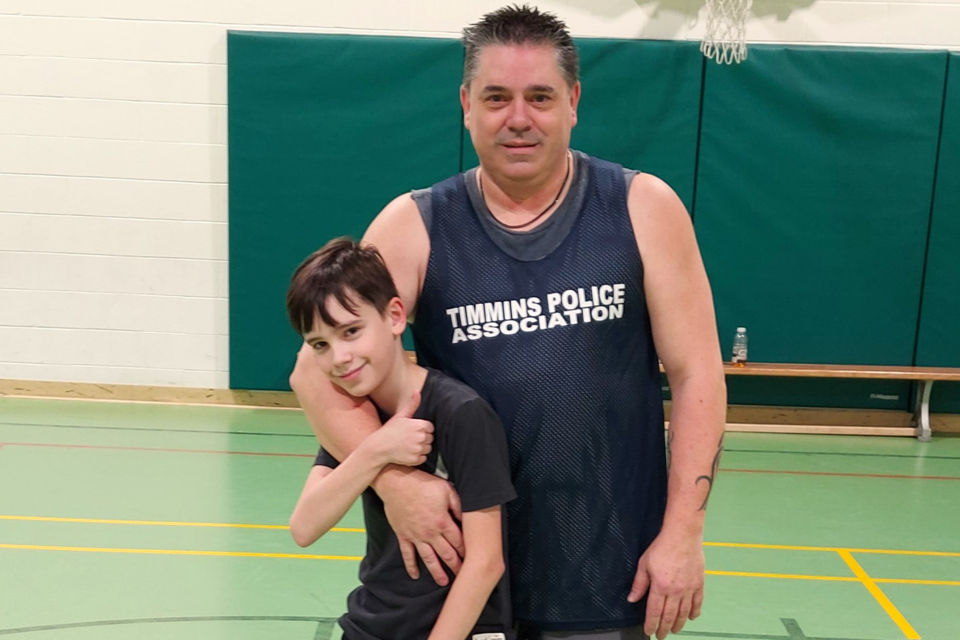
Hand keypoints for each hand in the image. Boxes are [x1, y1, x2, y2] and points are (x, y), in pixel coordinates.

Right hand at [365, 391, 433, 466]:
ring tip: (409, 445)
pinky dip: (418, 457)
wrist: (379, 447)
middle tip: (410, 438)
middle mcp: (421, 437)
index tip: (414, 430)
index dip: (423, 429)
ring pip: (428, 449)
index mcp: (419, 425)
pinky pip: (423, 458)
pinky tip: (408, 453)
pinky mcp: (415, 460)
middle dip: (423, 438)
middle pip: (431, 438)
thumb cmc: (389, 430)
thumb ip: (412, 404)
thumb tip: (417, 391)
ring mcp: (418, 449)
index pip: (431, 427)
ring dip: (422, 448)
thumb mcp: (400, 416)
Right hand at [378, 469, 464, 585]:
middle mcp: (430, 533)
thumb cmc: (422, 484)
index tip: (473, 560)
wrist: (396, 483)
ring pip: (428, 559)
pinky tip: (415, 576)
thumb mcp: (446, 489)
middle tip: (463, 576)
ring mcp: (416, 536)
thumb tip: (466, 517)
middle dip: (456, 566)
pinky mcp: (403, 535)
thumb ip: (457, 505)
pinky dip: (411, 566)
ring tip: (443, 582)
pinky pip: (407, 554)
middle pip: (446, 554)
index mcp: (442, 522)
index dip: (466, 551)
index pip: (458, 541)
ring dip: (437, 572)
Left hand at [628, 529, 704, 639]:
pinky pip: (697, 603)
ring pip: (684, 613)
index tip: (649, 631)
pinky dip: (694, 612)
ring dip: (679, 624)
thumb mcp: (644, 564)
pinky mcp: (699, 584)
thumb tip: (632, 599)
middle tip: (661, 635)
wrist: (682, 535)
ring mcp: (689, 589)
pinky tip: (690, 618)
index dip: (651, 624)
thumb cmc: (662, 547)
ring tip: (675, 630)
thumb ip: (639, 584)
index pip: (654, 612)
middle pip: (669, 616)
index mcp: (660, 587)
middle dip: (664, 629)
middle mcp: (675, 591)